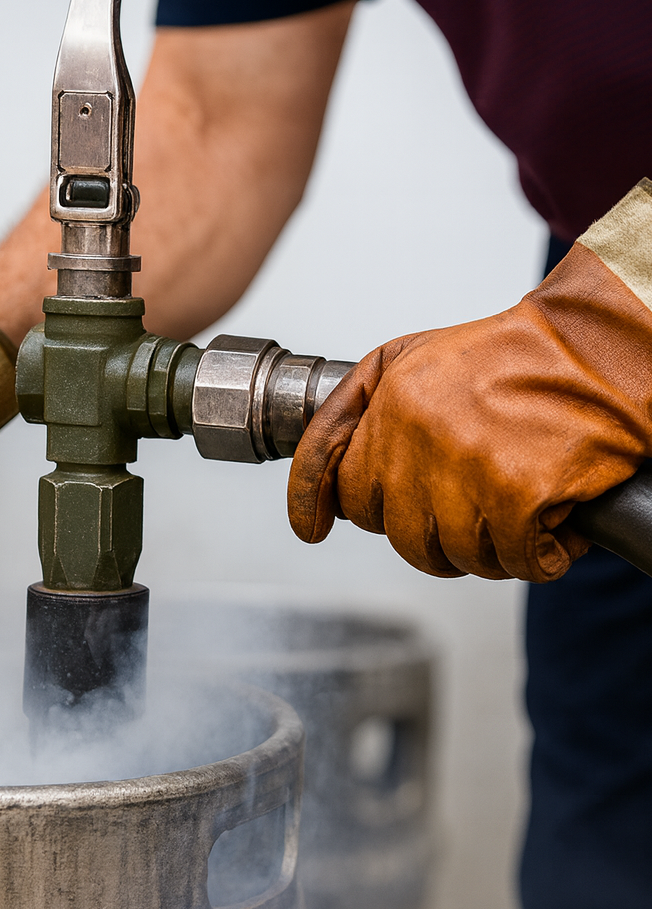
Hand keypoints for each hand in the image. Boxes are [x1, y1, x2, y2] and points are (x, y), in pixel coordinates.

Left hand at [288, 183, 651, 581]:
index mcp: (391, 403)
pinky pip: (515, 561)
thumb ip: (358, 414)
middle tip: (469, 514)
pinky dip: (541, 557)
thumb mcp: (410, 359)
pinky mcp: (517, 494)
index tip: (312, 529)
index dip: (330, 508)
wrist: (596, 348)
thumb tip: (327, 499)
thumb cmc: (510, 358)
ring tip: (517, 517)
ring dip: (489, 551)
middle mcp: (418, 436)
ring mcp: (466, 467)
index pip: (340, 482)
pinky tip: (554, 529)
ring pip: (453, 555)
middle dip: (430, 534)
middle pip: (397, 532)